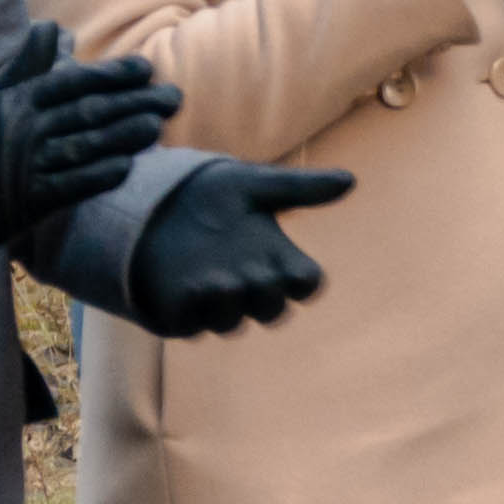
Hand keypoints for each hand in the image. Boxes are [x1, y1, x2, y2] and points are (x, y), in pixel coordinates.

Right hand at [0, 20, 176, 247]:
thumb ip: (28, 64)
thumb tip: (52, 26)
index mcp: (18, 102)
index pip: (73, 82)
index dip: (111, 74)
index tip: (145, 69)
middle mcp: (26, 130)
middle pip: (88, 112)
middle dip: (134, 103)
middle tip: (173, 97)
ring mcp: (30, 166)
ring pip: (85, 146)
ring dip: (125, 136)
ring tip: (157, 126)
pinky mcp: (32, 200)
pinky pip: (73, 185)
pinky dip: (100, 175)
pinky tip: (129, 166)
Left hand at [118, 159, 355, 337]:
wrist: (153, 199)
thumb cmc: (211, 194)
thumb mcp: (252, 183)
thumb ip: (298, 187)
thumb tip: (350, 179)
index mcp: (277, 260)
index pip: (306, 285)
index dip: (305, 283)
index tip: (296, 270)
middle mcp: (250, 286)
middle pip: (272, 310)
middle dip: (266, 295)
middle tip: (254, 274)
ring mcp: (215, 302)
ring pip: (232, 323)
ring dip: (228, 305)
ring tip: (217, 280)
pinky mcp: (180, 310)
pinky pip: (191, 325)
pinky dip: (193, 309)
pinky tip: (190, 284)